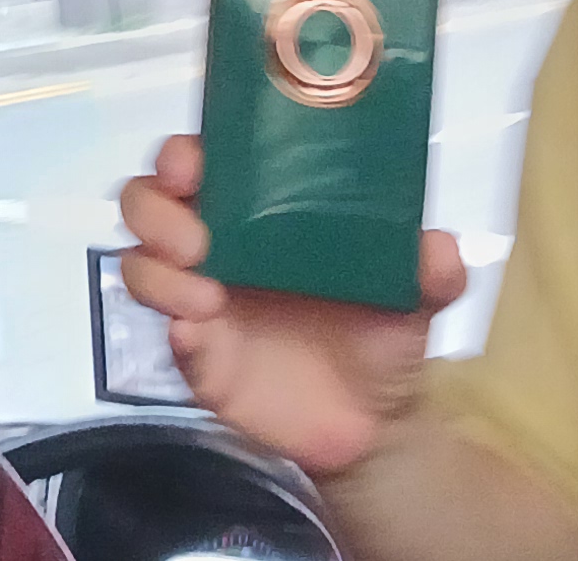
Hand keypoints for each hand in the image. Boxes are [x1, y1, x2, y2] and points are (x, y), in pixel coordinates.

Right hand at [118, 132, 468, 475]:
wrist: (374, 425)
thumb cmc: (379, 336)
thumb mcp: (415, 298)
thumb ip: (432, 272)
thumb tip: (437, 244)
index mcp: (256, 212)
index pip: (200, 160)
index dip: (183, 152)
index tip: (193, 162)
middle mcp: (216, 245)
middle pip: (147, 201)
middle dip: (156, 207)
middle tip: (195, 236)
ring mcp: (198, 299)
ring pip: (139, 262)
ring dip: (158, 269)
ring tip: (207, 296)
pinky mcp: (197, 356)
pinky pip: (162, 333)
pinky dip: (172, 327)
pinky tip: (199, 333)